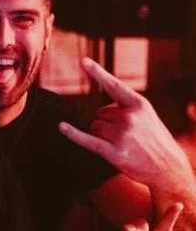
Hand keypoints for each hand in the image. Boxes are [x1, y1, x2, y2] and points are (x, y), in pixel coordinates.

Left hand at [58, 57, 192, 188]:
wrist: (168, 169)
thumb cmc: (154, 140)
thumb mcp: (146, 116)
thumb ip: (125, 107)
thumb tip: (97, 110)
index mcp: (139, 104)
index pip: (113, 85)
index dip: (97, 72)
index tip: (83, 61)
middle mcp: (130, 117)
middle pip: (98, 113)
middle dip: (105, 122)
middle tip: (123, 135)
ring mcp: (122, 135)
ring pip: (94, 126)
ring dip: (100, 134)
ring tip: (119, 143)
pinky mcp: (115, 152)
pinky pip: (88, 140)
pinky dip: (73, 133)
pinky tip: (62, 126)